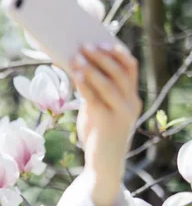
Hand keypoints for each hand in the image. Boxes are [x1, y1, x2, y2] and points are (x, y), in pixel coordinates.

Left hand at [70, 42, 142, 205]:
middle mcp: (131, 103)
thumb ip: (93, 91)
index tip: (104, 41)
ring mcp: (122, 113)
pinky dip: (85, 83)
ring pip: (109, 83)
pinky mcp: (108, 122)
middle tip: (84, 44)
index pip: (130, 68)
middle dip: (102, 56)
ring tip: (76, 55)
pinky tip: (75, 73)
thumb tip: (76, 66)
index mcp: (131, 98)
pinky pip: (95, 97)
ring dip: (92, 67)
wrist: (103, 165)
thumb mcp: (98, 109)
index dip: (118, 53)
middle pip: (120, 72)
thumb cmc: (98, 134)